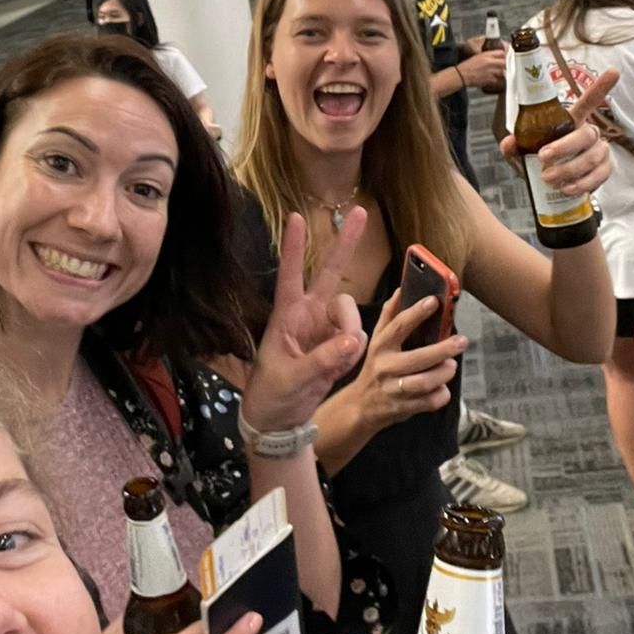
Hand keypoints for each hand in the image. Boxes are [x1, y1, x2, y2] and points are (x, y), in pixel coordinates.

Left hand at [244, 209, 367, 431]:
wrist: (281, 422)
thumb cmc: (272, 395)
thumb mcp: (291, 378)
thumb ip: (322, 360)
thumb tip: (352, 341)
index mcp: (285, 316)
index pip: (289, 274)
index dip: (293, 246)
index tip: (296, 216)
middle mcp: (308, 315)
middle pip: (329, 272)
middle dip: (345, 243)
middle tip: (361, 211)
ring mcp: (326, 328)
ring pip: (350, 312)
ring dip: (350, 331)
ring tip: (336, 359)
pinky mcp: (340, 345)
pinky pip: (357, 337)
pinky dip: (354, 350)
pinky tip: (341, 365)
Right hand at [350, 289, 464, 429]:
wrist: (360, 405)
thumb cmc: (375, 367)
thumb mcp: (376, 340)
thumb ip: (389, 316)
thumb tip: (401, 290)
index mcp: (380, 347)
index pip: (398, 326)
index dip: (416, 312)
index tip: (434, 301)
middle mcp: (386, 367)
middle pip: (417, 358)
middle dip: (442, 350)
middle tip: (461, 341)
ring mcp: (394, 389)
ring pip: (424, 383)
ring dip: (443, 373)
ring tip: (452, 365)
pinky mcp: (403, 408)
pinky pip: (428, 402)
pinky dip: (441, 394)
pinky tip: (443, 387)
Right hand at [457, 47, 507, 92]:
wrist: (462, 75)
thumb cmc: (467, 66)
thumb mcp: (478, 56)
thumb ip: (489, 56)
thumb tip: (498, 56)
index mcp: (487, 55)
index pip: (501, 52)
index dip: (505, 55)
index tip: (506, 57)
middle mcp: (490, 62)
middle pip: (505, 62)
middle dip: (506, 64)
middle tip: (504, 66)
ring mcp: (491, 72)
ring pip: (503, 72)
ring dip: (502, 72)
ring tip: (499, 73)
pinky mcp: (490, 80)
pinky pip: (498, 80)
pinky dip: (498, 80)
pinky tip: (494, 79)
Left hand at [501, 68, 619, 196]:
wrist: (552, 187)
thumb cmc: (540, 163)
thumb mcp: (523, 154)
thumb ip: (515, 147)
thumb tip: (508, 142)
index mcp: (571, 122)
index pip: (587, 102)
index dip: (601, 88)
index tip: (614, 72)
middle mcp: (589, 133)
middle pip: (585, 134)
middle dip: (564, 147)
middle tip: (543, 158)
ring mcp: (600, 152)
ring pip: (592, 157)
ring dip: (569, 169)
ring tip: (549, 178)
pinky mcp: (604, 170)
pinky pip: (599, 175)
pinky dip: (582, 183)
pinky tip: (567, 188)